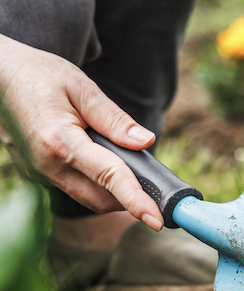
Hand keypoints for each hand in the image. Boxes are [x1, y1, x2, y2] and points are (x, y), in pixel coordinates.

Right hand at [0, 36, 163, 230]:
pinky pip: (72, 185)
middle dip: (130, 199)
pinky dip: (95, 180)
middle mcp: (46, 166)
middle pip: (98, 198)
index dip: (136, 200)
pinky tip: (104, 157)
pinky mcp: (36, 172)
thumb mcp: (82, 88)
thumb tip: (146, 142)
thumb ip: (114, 119)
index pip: (108, 177)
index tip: (157, 220)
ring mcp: (38, 173)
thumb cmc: (39, 75)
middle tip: (156, 187)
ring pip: (85, 195)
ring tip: (132, 166)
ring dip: (112, 190)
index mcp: (60, 142)